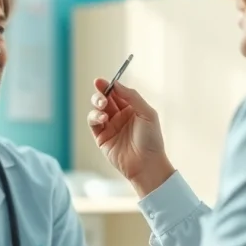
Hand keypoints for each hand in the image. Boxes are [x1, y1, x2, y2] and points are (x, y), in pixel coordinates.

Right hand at [86, 78, 174, 195]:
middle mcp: (120, 116)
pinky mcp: (102, 138)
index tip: (101, 81)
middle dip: (101, 93)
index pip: (118, 93)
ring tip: (103, 106)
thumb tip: (116, 84)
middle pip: (105, 99)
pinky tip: (102, 118)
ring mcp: (110, 127)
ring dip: (97, 104)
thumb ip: (132, 97)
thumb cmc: (151, 140)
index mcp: (132, 109)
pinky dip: (94, 117)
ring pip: (97, 109)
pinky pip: (93, 123)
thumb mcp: (147, 113)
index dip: (109, 86)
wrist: (147, 164)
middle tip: (100, 89)